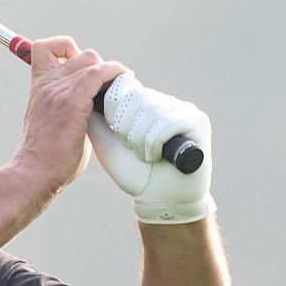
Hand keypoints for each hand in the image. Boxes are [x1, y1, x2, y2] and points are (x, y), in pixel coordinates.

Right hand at [14, 36, 124, 195]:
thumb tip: (95, 106)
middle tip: (109, 88)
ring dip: (110, 72)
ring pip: (92, 61)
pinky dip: (115, 73)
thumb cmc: (45, 158)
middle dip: (98, 66)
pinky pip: (100, 73)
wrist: (33, 173)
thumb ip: (68, 107)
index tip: (79, 65)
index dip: (66, 49)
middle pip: (80, 54)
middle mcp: (47, 84)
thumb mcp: (51, 123)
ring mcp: (59, 91)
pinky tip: (124, 83)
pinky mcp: (73, 101)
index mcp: (39, 87)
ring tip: (120, 89)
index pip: (45, 49)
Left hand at [87, 73, 214, 223]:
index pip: (126, 86)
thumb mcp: (107, 143)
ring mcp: (184, 109)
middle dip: (126, 127)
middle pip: (137, 96)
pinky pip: (168, 122)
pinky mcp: (198, 122)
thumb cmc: (134, 173)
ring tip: (144, 154)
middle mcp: (166, 102)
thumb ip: (96, 120)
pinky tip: (156, 156)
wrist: (159, 200)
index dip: (115, 110)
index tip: (118, 135)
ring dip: (140, 138)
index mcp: (146, 103)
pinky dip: (154, 143)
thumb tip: (86, 95)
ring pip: (152, 109)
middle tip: (131, 148)